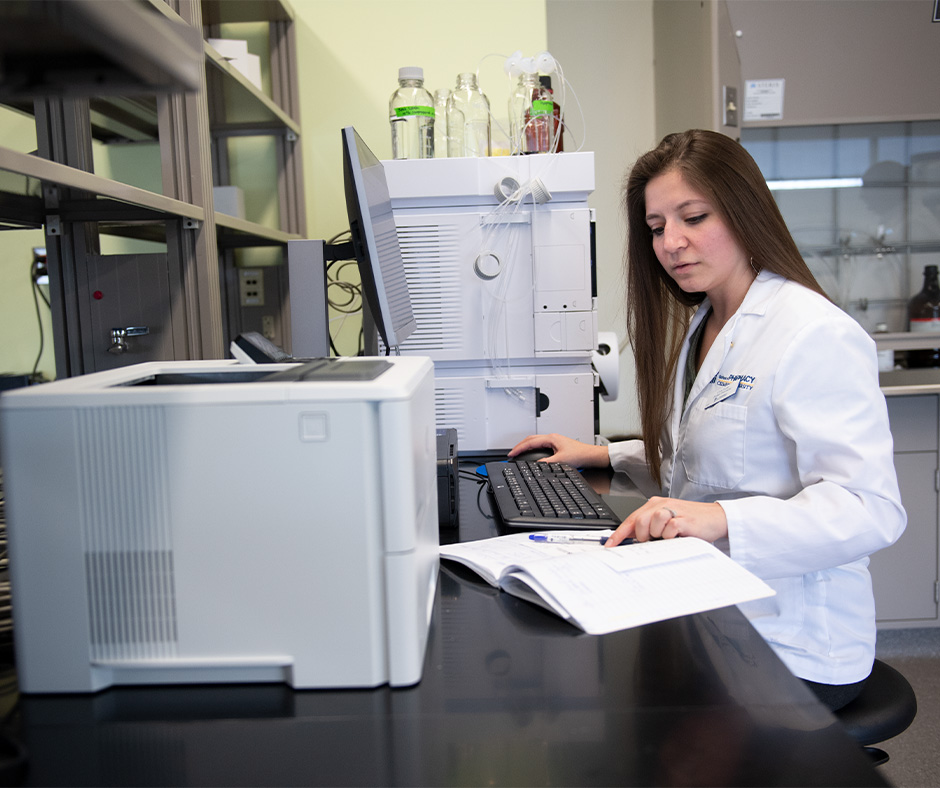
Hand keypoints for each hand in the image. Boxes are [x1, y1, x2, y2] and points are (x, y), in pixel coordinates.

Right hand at [508, 433, 609, 467]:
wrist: (591, 456)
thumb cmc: (580, 455)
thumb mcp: (561, 461)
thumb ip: (546, 463)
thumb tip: (534, 466)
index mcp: (551, 439)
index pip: (530, 442)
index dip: (519, 448)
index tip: (511, 454)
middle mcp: (552, 438)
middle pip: (531, 439)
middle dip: (520, 446)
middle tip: (512, 453)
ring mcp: (555, 441)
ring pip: (536, 441)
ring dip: (526, 446)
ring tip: (519, 453)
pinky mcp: (558, 446)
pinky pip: (541, 445)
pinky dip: (533, 449)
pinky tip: (533, 455)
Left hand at [605, 496, 727, 545]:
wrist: (716, 518)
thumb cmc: (691, 522)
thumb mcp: (667, 522)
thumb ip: (651, 527)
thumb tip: (632, 541)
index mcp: (654, 504)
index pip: (631, 519)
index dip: (618, 534)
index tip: (609, 545)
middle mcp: (661, 504)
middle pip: (638, 522)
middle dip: (642, 536)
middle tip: (653, 541)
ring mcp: (672, 510)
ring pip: (652, 524)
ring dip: (658, 535)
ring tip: (669, 536)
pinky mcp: (683, 519)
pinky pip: (668, 530)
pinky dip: (671, 536)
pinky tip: (678, 535)